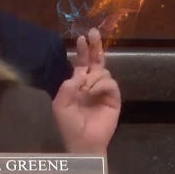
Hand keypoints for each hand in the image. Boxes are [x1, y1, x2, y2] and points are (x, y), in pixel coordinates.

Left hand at [52, 28, 120, 153]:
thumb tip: (79, 73)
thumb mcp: (60, 104)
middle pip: (96, 60)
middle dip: (95, 46)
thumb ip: (67, 86)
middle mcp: (91, 84)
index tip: (81, 38)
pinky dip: (100, 85)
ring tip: (85, 90)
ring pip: (102, 71)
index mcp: (78, 84)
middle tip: (93, 32)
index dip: (83, 50)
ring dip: (93, 77)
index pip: (82, 63)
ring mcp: (103, 90)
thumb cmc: (69, 124)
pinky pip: (110, 83)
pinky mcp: (114, 98)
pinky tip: (93, 92)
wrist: (83, 141)